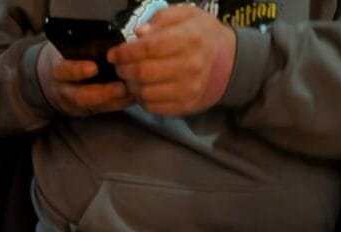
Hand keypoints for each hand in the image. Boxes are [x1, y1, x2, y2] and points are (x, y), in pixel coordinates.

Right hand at [36, 42, 130, 117]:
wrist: (55, 85)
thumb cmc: (66, 60)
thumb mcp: (68, 52)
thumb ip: (83, 50)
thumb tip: (110, 46)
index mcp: (59, 71)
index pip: (65, 71)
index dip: (78, 70)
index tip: (93, 67)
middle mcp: (65, 90)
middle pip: (81, 96)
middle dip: (103, 93)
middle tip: (122, 87)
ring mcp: (75, 104)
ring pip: (93, 107)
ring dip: (115, 101)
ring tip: (132, 93)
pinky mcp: (86, 111)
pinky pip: (103, 110)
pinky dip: (119, 104)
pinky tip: (133, 97)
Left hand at [107, 5, 235, 115]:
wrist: (226, 61)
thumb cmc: (200, 33)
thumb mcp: (186, 14)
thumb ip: (161, 19)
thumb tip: (138, 35)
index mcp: (189, 39)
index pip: (148, 48)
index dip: (125, 52)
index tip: (114, 53)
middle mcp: (190, 66)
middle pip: (144, 72)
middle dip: (124, 70)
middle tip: (119, 66)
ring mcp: (188, 89)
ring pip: (146, 92)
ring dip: (131, 86)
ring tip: (129, 77)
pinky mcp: (185, 106)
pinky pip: (154, 107)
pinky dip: (142, 99)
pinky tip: (141, 89)